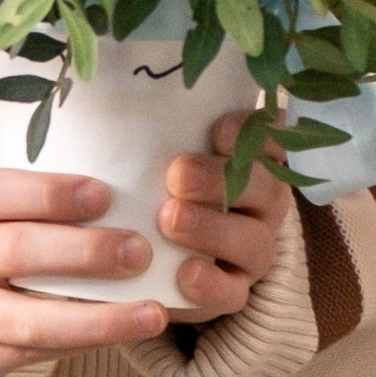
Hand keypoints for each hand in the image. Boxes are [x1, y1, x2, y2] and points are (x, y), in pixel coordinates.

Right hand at [0, 167, 171, 376]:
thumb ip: (13, 171)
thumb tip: (67, 120)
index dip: (50, 193)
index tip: (104, 194)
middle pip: (16, 253)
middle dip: (85, 252)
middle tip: (139, 250)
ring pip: (29, 322)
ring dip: (99, 319)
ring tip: (152, 313)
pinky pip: (33, 355)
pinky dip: (83, 344)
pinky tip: (123, 332)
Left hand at [156, 116, 285, 318]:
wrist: (140, 255)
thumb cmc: (150, 185)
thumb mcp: (154, 150)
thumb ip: (154, 126)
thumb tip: (107, 84)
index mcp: (251, 157)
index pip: (269, 135)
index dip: (251, 131)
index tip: (217, 129)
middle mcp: (262, 202)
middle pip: (263, 187)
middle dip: (220, 179)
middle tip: (176, 174)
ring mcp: (252, 249)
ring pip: (251, 240)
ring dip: (212, 228)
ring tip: (170, 219)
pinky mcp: (233, 291)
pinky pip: (233, 292)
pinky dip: (211, 284)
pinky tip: (185, 274)